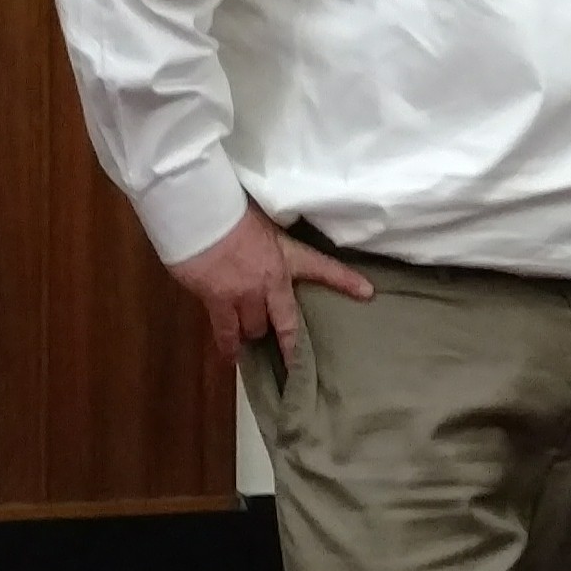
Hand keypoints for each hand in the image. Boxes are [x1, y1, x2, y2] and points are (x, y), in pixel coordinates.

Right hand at [168, 205, 373, 365]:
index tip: (367, 293)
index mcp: (289, 257)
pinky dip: (229, 346)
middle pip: (284, 321)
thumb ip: (275, 244)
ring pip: (255, 329)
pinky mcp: (217, 303)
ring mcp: (244, 296)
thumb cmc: (234, 214)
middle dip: (283, 335)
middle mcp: (271, 282)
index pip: (325, 268)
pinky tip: (233, 356)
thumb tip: (275, 247)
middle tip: (289, 349)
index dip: (346, 281)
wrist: (203, 218)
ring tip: (253, 339)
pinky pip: (225, 332)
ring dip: (254, 334)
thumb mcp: (268, 223)